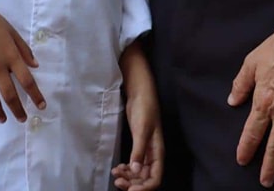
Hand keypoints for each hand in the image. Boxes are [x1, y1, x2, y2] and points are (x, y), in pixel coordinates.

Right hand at [0, 0, 45, 122]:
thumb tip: (36, 66)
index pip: (27, 80)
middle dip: (17, 109)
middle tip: (22, 119)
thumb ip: (24, 50)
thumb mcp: (12, 32)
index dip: (35, 95)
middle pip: (9, 93)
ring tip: (4, 120)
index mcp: (11, 55)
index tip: (41, 106)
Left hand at [112, 42, 163, 189]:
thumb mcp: (142, 128)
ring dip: (128, 177)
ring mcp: (145, 151)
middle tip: (118, 182)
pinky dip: (126, 169)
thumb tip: (135, 170)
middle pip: (145, 179)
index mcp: (158, 153)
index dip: (144, 188)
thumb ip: (139, 149)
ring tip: (115, 175)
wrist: (140, 92)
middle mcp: (152, 156)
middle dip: (133, 184)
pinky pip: (133, 164)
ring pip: (138, 173)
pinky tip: (117, 167)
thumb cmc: (145, 108)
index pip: (155, 179)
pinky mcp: (137, 146)